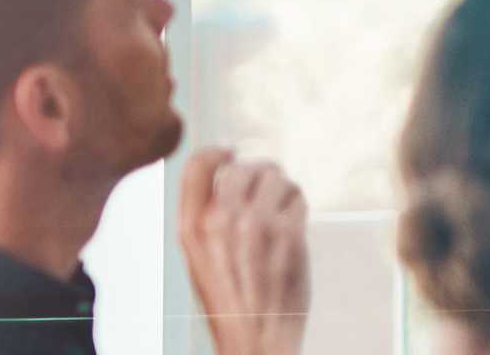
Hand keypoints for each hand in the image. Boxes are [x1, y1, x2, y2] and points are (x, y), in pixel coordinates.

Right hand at [176, 148, 309, 354]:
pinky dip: (297, 205)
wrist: (255, 338)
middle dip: (259, 171)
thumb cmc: (231, 298)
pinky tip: (294, 223)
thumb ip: (211, 217)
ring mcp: (256, 225)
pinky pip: (297, 197)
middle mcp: (220, 220)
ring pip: (276, 177)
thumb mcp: (201, 256)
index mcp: (191, 227)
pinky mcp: (288, 234)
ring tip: (281, 210)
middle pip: (243, 166)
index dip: (218, 153)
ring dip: (283, 188)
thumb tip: (235, 172)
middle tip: (269, 185)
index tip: (232, 154)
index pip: (198, 165)